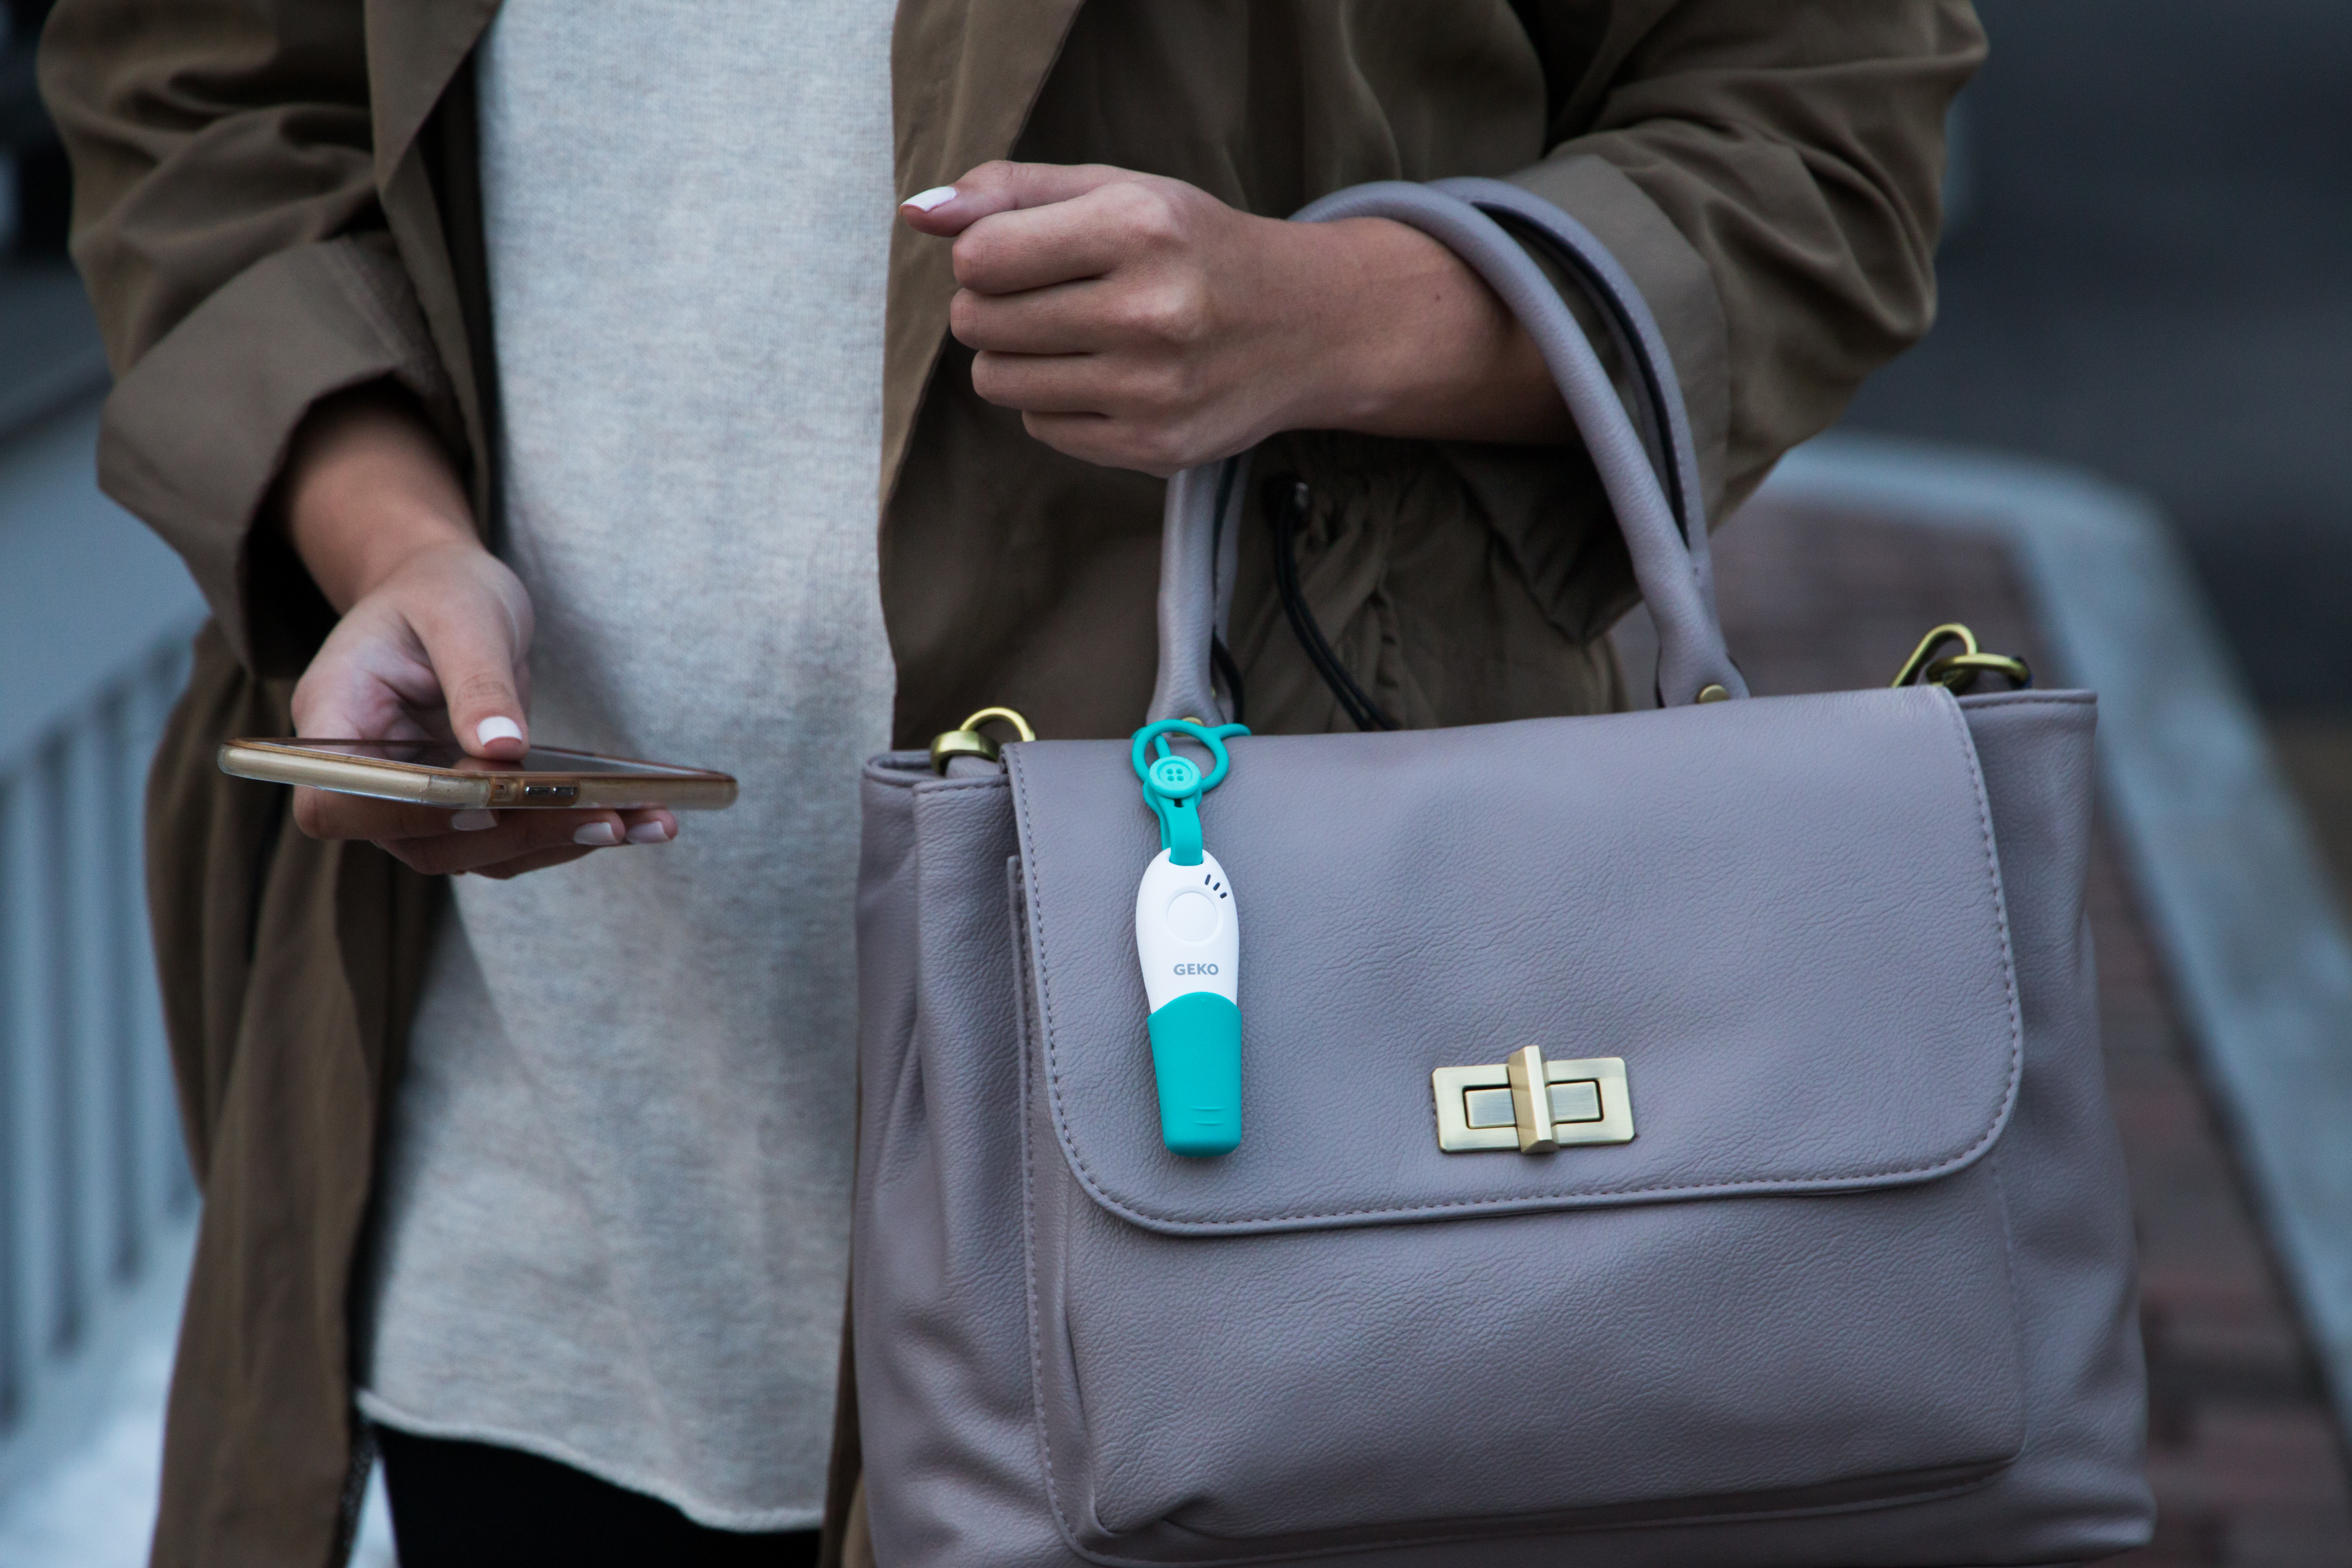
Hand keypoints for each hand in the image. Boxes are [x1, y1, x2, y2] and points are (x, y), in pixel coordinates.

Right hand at [278, 390, 675, 877]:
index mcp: (334, 721)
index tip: (478, 801)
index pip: (333, 804)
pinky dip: (573, 832)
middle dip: (517, 835)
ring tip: (648, 822)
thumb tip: (504, 751)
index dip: (395, 817)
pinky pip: (514, 838)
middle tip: (605, 818)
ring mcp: (417, 802)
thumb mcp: (461, 614)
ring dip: (560, 844)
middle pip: (423, 841)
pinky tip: (642, 818)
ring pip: (478, 851)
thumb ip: (477, 681)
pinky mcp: (469, 807)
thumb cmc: (440, 591)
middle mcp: (369, 777)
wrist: (449, 594)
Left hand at [899, 162, 1568, 476]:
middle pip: (980, 322)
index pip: (981, 257)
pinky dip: (1055, 402)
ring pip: (999, 381)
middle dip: (992, 307)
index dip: (980, 256)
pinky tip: (1104, 377)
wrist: (1307, 326)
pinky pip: (1041, 427)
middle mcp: (1150, 312)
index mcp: (1140, 229)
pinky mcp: (1155, 449)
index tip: (1015, 255)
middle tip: (1046, 297)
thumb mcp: (1119, 190)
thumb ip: (1012, 191)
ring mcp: (1154, 390)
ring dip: (1014, 358)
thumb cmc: (1196, 248)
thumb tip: (917, 214)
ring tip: (1070, 336)